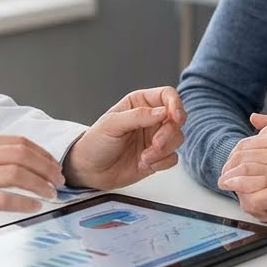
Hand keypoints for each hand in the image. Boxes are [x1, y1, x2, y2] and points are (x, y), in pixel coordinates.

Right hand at [0, 134, 64, 241]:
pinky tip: (34, 207)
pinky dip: (25, 202)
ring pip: (17, 174)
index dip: (42, 153)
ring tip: (51, 194)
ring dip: (40, 185)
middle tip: (59, 180)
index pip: (18, 142)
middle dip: (47, 167)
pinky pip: (5, 199)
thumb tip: (25, 164)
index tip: (54, 166)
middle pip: (21, 155)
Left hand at [62, 86, 186, 189]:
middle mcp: (151, 118)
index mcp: (140, 103)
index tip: (175, 117)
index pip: (167, 95)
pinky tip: (144, 164)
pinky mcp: (157, 157)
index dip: (175, 104)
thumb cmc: (95, 143)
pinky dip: (161, 162)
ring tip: (144, 157)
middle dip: (168, 133)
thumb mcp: (112, 124)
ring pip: (177, 138)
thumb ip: (138, 116)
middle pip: (176, 118)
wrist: (89, 171)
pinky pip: (173, 157)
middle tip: (155, 144)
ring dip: (164, 150)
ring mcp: (155, 137)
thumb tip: (164, 111)